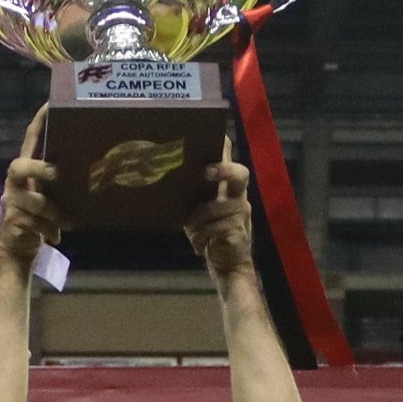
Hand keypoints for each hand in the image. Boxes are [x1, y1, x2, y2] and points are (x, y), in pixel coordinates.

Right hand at [0, 109, 65, 265]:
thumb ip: (61, 183)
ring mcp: (11, 202)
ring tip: (70, 223)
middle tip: (57, 173)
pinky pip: (34, 223)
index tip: (50, 103)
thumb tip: (98, 171)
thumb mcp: (50, 195)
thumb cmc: (39, 217)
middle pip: (19, 166)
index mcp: (26, 170)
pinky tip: (56, 236)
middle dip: (38, 168)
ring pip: (35, 202)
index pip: (30, 140)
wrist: (17, 249)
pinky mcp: (12, 222)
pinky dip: (49, 231)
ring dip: (56, 213)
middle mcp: (15, 182)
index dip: (39, 122)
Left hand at [180, 136, 255, 280]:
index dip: (222, 145)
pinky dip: (200, 237)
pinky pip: (213, 227)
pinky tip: (199, 245)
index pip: (229, 157)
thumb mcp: (197, 210)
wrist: (228, 264)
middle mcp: (238, 194)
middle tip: (206, 171)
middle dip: (223, 170)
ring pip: (215, 207)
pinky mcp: (238, 229)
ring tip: (191, 231)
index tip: (212, 137)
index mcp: (227, 185)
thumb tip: (161, 179)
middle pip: (239, 174)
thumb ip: (191, 195)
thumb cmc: (209, 232)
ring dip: (197, 220)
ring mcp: (241, 212)